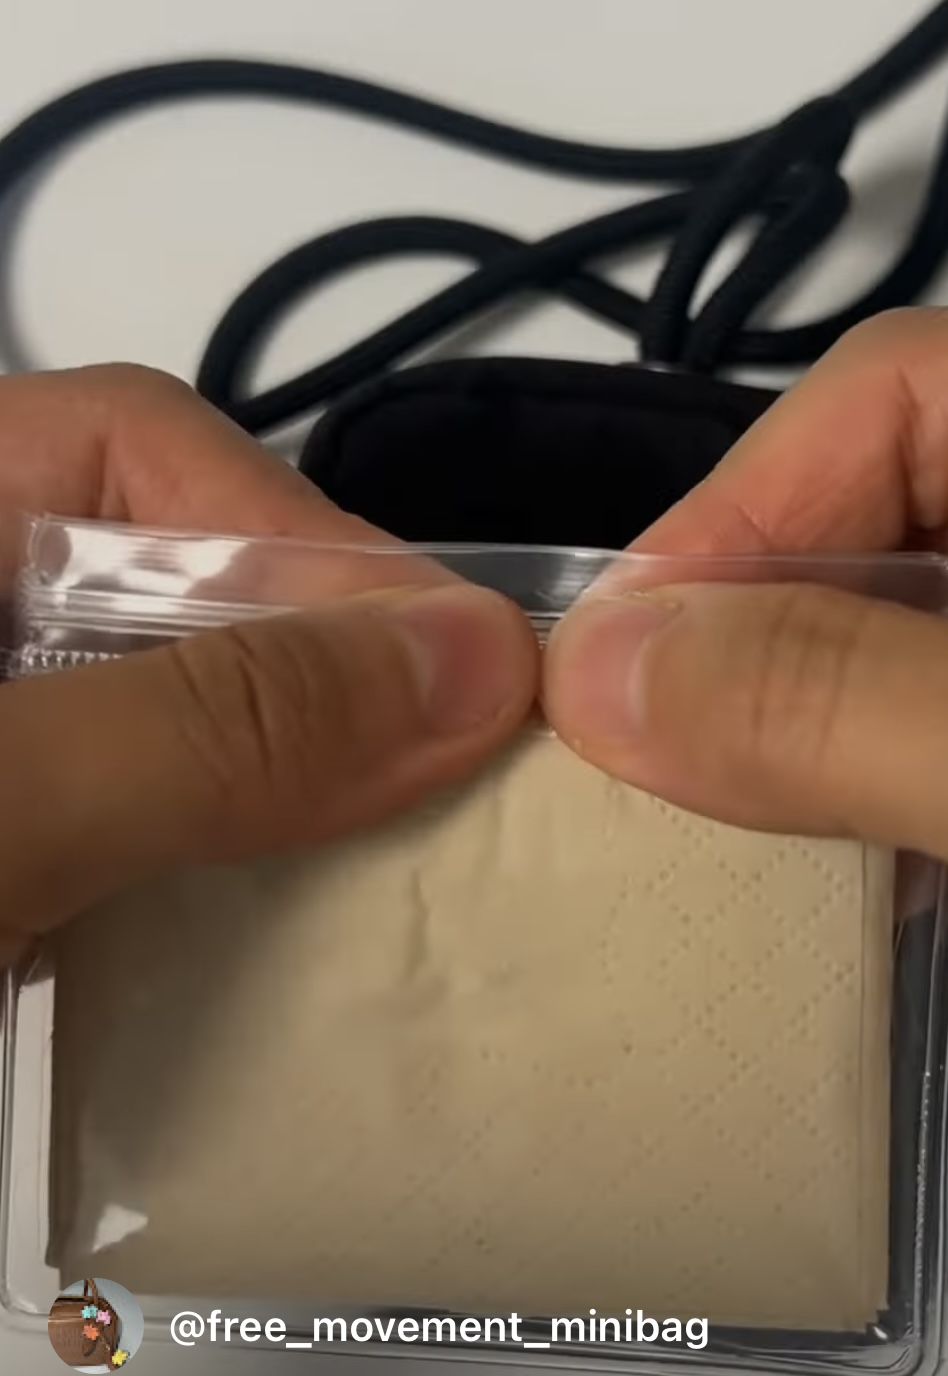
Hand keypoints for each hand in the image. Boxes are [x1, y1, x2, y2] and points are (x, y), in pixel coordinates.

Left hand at [0, 365, 537, 968]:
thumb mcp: (4, 807)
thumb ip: (210, 725)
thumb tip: (472, 656)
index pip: (130, 446)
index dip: (301, 538)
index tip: (445, 668)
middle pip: (164, 585)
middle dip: (313, 673)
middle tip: (456, 768)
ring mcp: (1, 754)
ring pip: (156, 719)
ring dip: (281, 785)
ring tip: (410, 854)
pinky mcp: (6, 866)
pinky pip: (123, 833)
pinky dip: (211, 874)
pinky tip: (290, 929)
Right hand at [543, 303, 947, 1008]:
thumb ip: (856, 707)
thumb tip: (605, 672)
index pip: (913, 398)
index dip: (747, 512)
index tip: (618, 663)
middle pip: (901, 519)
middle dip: (760, 635)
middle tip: (631, 762)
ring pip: (920, 647)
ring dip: (803, 734)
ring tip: (693, 825)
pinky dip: (882, 806)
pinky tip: (815, 873)